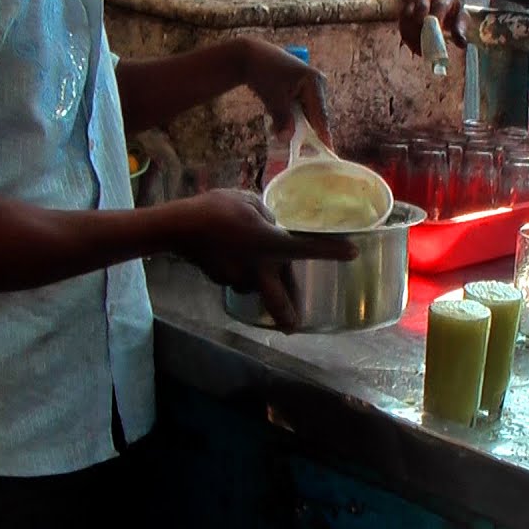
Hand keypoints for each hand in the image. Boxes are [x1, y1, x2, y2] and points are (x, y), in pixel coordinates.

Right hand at [172, 189, 356, 329]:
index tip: (352, 253)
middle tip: (293, 327)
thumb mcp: (248, 202)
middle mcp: (258, 268)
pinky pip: (237, 276)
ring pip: (255, 284)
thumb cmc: (215, 209)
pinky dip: (239, 269)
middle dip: (287, 316)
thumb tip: (271, 226)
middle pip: (278, 301)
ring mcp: (239, 278)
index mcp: (270, 244)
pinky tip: (228, 254)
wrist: (177, 228)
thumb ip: (266, 216)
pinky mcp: (221, 281)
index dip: (332, 251)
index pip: (307, 249)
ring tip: (248, 257)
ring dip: (258, 278)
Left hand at [239, 38, 333, 147]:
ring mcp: (312, 83)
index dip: (323, 135)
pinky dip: (295, 116)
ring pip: (309, 112)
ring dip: (299, 124)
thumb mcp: (273, 98)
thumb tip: (286, 140)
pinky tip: (285, 123)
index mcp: (315, 82)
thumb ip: (282, 119)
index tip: (328, 151)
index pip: (320, 115)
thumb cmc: (262, 73)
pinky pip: (303, 107)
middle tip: (306, 152)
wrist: (250, 56)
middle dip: (308, 131)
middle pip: (317, 115)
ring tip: (292, 138)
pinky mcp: (304, 86)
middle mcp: (318, 82)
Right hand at [399, 0, 469, 54]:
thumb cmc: (451, 9)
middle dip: (423, 31)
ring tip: (421, 51)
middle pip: (420, 11)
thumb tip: (462, 44)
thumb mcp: (460, 14)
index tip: (438, 42)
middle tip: (429, 49)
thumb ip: (460, 28)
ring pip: (408, 18)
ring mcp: (413, 2)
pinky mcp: (404, 10)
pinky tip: (414, 48)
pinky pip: (402, 24)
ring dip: (413, 36)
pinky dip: (407, 37)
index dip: (437, 24)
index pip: (438, 7)